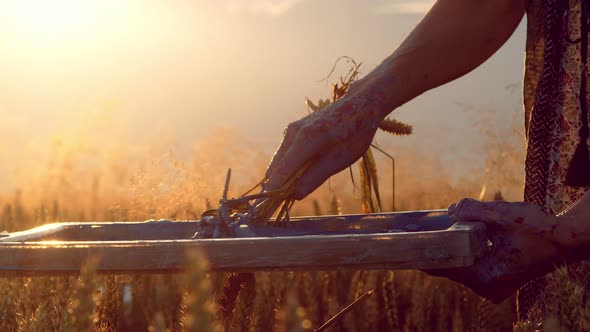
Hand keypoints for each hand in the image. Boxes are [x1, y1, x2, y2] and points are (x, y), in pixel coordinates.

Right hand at [262, 92, 385, 199]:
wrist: (359, 105)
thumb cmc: (354, 133)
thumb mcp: (339, 159)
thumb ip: (315, 177)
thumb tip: (295, 195)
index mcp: (306, 139)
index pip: (282, 170)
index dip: (272, 190)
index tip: (263, 207)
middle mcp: (293, 133)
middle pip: (276, 167)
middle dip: (276, 186)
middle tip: (278, 206)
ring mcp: (292, 130)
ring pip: (279, 160)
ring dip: (282, 177)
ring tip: (290, 193)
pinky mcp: (294, 130)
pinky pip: (285, 153)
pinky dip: (287, 167)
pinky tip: (298, 175)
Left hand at [427, 198, 561, 302]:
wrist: (566, 240)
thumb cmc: (538, 228)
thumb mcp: (504, 214)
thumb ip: (474, 210)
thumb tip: (451, 209)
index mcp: (484, 277)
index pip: (442, 267)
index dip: (423, 253)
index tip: (406, 241)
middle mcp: (486, 287)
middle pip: (449, 268)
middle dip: (434, 250)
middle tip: (414, 231)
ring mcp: (493, 286)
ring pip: (460, 267)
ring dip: (449, 250)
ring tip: (429, 232)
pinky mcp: (498, 280)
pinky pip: (472, 267)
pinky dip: (463, 253)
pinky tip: (454, 237)